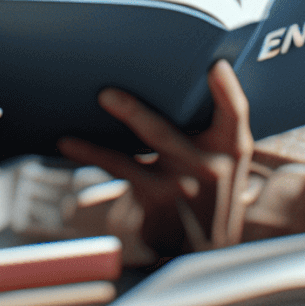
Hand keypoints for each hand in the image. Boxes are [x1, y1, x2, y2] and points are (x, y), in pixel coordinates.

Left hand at [57, 60, 253, 256]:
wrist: (209, 242)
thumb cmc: (215, 177)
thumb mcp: (230, 151)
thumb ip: (219, 114)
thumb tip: (195, 63)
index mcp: (232, 144)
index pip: (235, 112)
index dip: (226, 88)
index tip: (214, 66)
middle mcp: (206, 167)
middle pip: (164, 134)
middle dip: (132, 114)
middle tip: (105, 94)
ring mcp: (176, 188)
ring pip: (131, 162)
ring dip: (99, 146)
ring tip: (73, 130)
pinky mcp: (153, 201)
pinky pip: (118, 171)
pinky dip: (92, 154)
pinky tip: (69, 142)